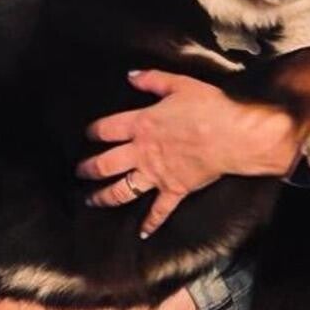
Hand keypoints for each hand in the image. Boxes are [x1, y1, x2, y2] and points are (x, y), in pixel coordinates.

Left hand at [76, 68, 303, 236]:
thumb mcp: (179, 84)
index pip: (108, 129)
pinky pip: (159, 210)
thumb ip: (152, 80)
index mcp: (142, 124)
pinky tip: (142, 234)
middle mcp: (142, 152)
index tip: (87, 134)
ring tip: (93, 201)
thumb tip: (131, 75)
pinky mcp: (174, 189)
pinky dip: (151, 223)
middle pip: (107, 163)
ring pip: (123, 190)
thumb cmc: (207, 108)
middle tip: (80, 172)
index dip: (95, 131)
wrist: (230, 135)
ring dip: (105, 197)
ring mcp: (156, 174)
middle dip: (90, 169)